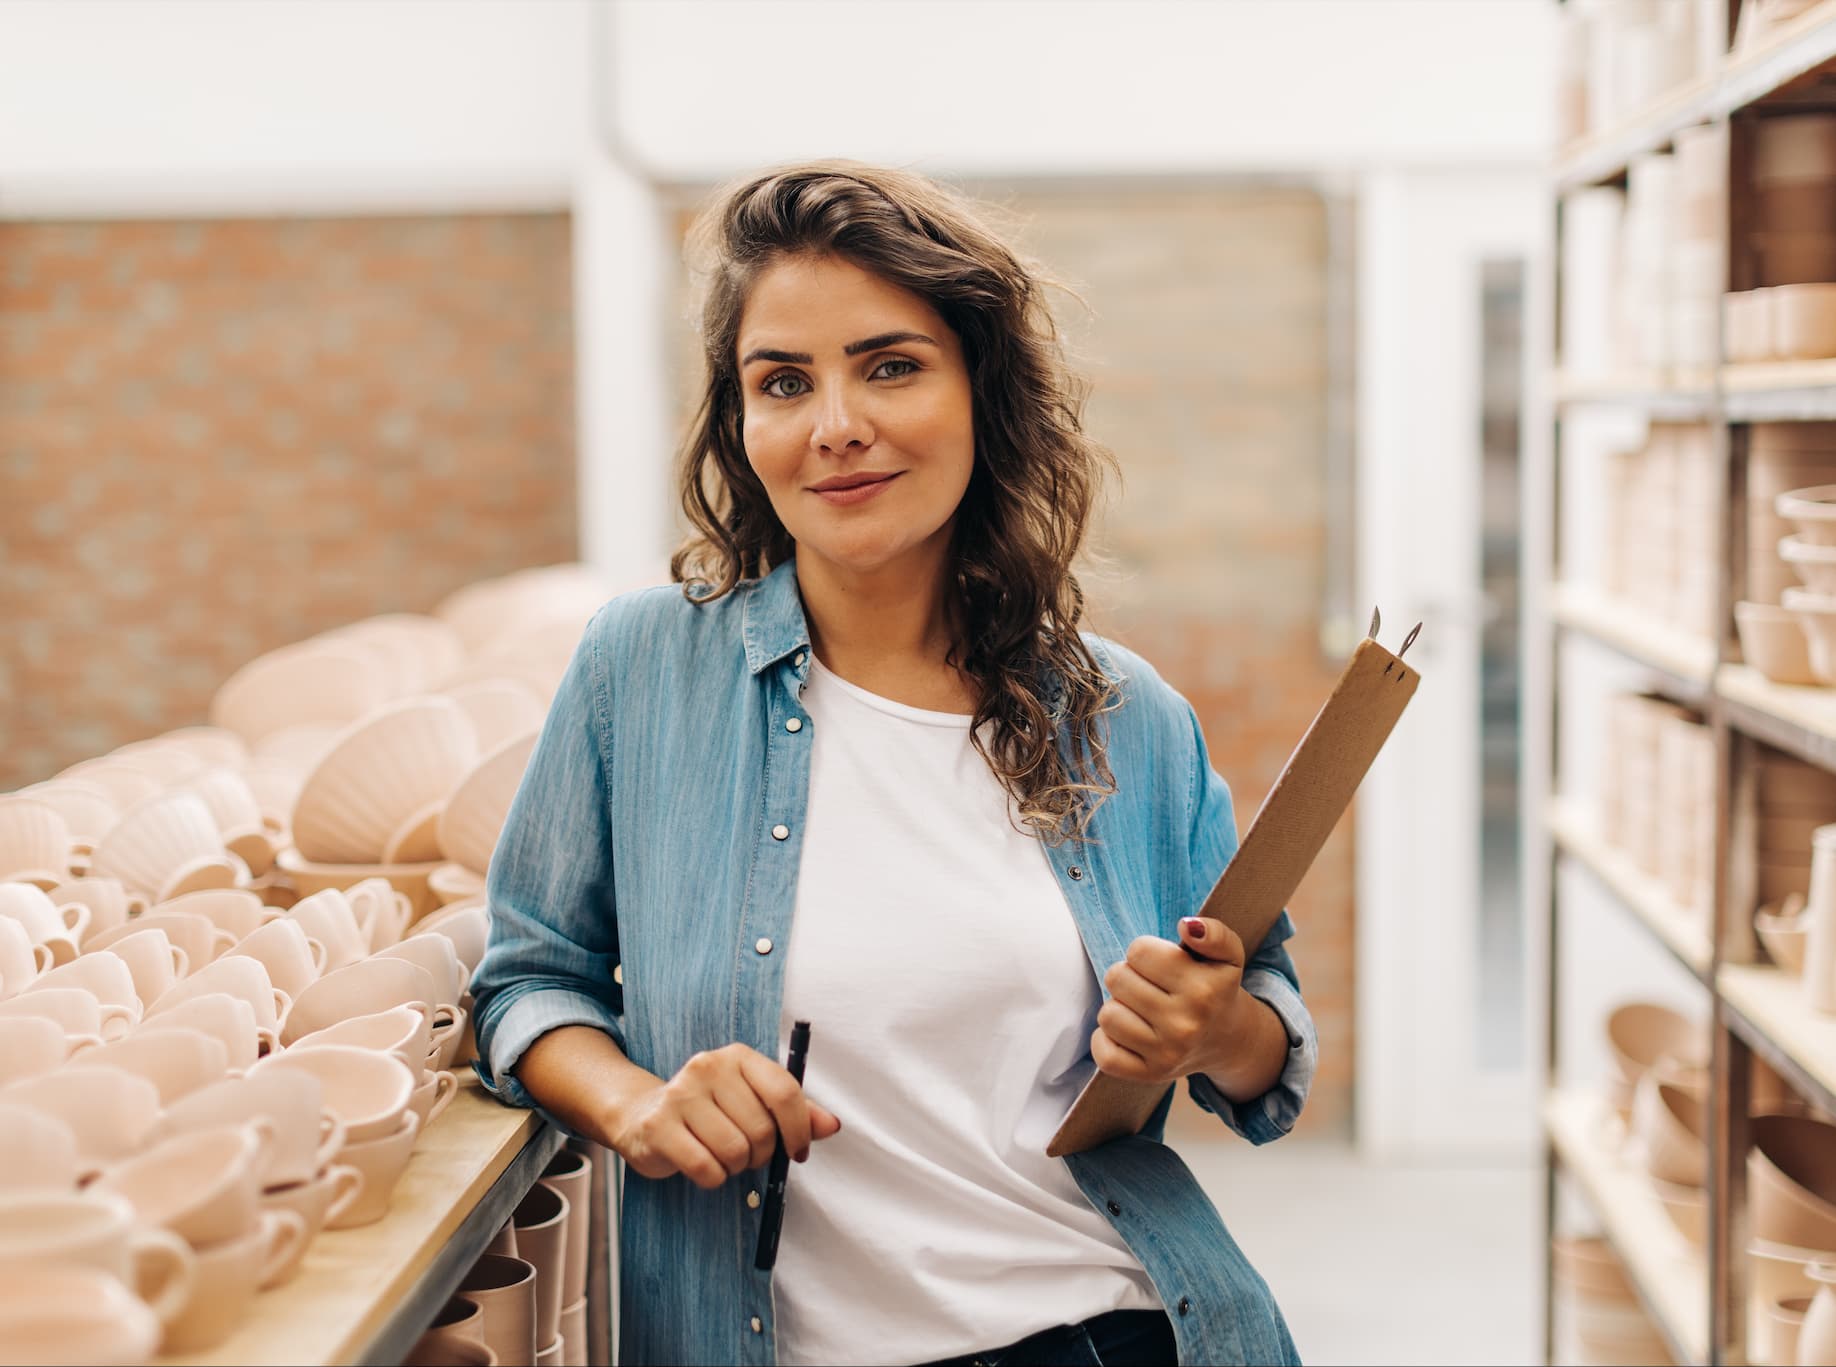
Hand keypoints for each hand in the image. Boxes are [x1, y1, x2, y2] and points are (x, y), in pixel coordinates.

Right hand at [607, 1042, 841, 1189]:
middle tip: (746, 1153)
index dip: (799, 1129)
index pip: (785, 1092)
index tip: (798, 1151)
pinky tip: (703, 1165)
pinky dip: (712, 1178)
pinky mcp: (658, 1127)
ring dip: (735, 1167)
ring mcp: (679, 1095)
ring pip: (735, 1151)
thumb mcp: (753, 1102)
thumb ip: (795, 1112)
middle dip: (761, 1153)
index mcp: (737, 1057)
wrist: (643, 1115)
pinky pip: (706, 1168)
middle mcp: (707, 1068)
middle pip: (761, 1129)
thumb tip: (831, 1125)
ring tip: (722, 1156)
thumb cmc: (709, 1111)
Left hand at [1091, 916, 1257, 1086]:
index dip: (1144, 952)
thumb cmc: (1217, 988)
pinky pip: (1104, 1054)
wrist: (1228, 1040)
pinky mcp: (1150, 1075)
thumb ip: (1214, 932)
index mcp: (1203, 990)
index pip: (1139, 951)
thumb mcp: (1228, 955)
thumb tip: (1187, 926)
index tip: (1160, 964)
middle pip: (1117, 978)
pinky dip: (1106, 1041)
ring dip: (1118, 1006)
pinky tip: (1128, 1032)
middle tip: (1149, 985)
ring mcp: (1167, 1054)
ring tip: (1140, 1008)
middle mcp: (1186, 1024)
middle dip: (1129, 975)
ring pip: (1108, 1014)